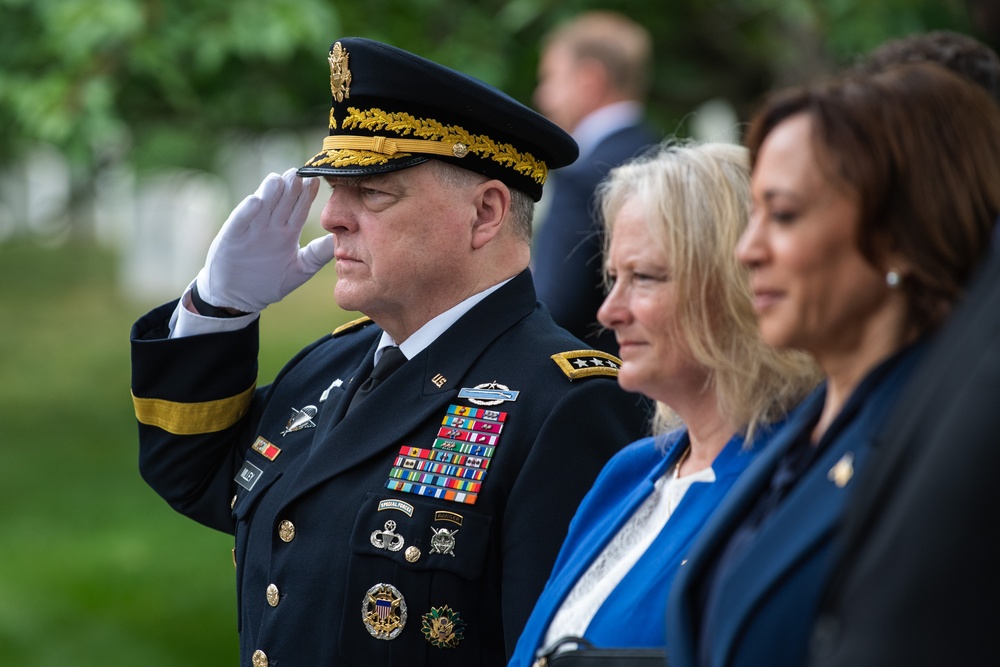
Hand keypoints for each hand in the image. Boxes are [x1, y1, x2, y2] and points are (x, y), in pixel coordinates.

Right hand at [195, 168, 333, 312]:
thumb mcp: (300, 269)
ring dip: (269, 193)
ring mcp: (251, 230)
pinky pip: (240, 222)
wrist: (238, 297)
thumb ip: (319, 253)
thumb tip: (342, 240)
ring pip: (262, 206)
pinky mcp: (232, 237)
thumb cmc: (269, 282)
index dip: (307, 195)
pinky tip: (255, 200)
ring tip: (278, 179)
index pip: (299, 209)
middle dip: (290, 188)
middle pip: (282, 202)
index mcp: (287, 231)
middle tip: (299, 172)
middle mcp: (270, 226)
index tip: (317, 179)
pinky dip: (246, 212)